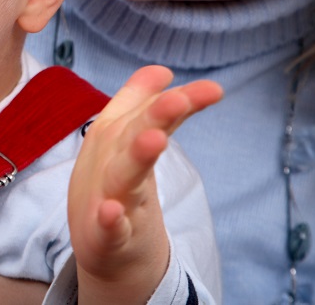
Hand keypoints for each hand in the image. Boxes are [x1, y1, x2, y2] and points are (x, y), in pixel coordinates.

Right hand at [67, 66, 221, 303]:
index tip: (215, 90)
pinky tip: (113, 211)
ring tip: (156, 138)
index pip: (150, 112)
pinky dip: (109, 221)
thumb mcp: (122, 141)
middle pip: (133, 133)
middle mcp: (111, 160)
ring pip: (122, 175)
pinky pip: (107, 228)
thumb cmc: (113, 183)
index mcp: (116, 136)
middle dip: (154, 115)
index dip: (180, 101)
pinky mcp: (102, 235)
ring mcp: (106, 197)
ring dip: (136, 156)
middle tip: (179, 100)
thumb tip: (163, 70)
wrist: (99, 244)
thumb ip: (141, 103)